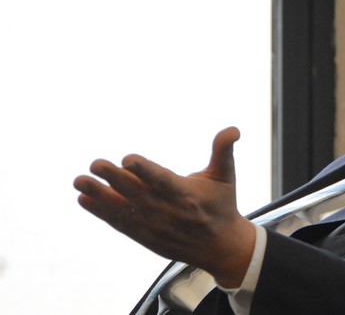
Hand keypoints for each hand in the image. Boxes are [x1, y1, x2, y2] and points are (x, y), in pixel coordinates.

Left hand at [73, 127, 254, 287]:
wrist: (220, 247)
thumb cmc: (222, 205)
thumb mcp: (226, 176)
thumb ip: (223, 151)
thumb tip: (233, 129)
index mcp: (188, 195)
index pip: (163, 181)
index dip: (145, 171)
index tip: (128, 159)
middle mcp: (169, 212)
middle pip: (138, 194)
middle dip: (114, 179)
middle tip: (95, 164)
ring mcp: (155, 226)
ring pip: (124, 210)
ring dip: (100, 196)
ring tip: (79, 182)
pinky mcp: (145, 237)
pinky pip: (120, 223)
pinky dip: (101, 212)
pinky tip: (84, 198)